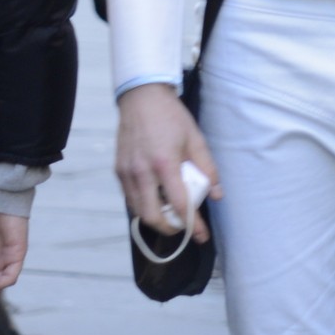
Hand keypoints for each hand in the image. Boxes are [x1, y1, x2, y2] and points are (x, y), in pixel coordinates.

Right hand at [115, 83, 218, 241]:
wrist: (142, 99)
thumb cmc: (171, 118)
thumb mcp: (196, 140)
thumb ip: (208, 170)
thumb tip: (216, 195)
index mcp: (164, 164)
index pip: (179, 204)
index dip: (192, 225)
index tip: (201, 236)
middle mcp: (141, 171)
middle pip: (152, 216)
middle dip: (169, 228)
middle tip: (184, 226)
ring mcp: (126, 172)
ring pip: (138, 210)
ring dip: (155, 218)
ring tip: (171, 214)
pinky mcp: (118, 170)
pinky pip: (130, 198)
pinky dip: (143, 205)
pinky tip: (157, 199)